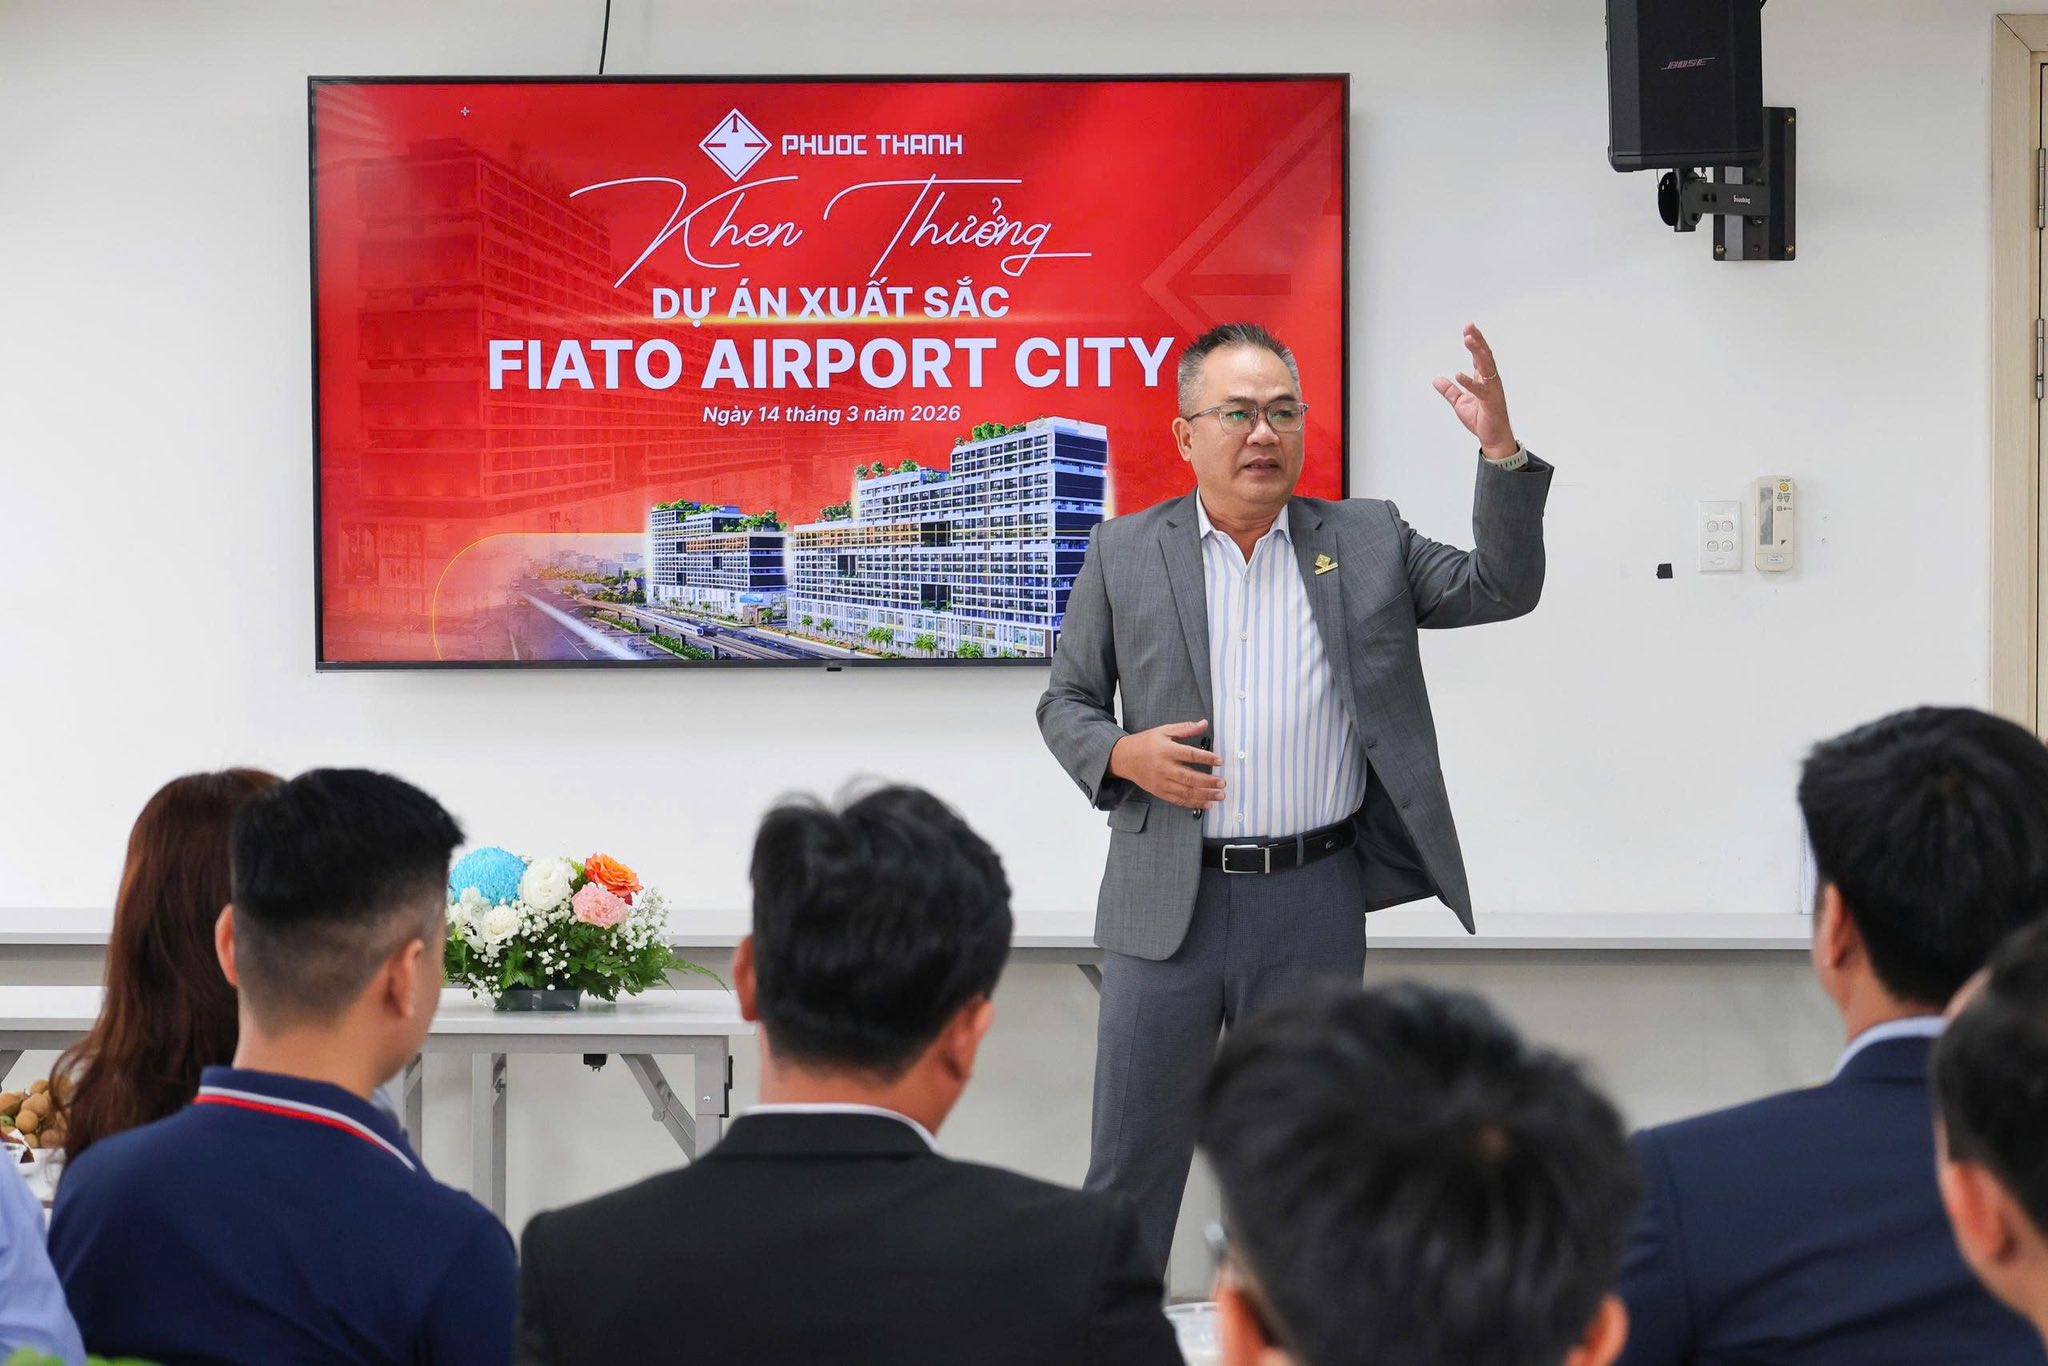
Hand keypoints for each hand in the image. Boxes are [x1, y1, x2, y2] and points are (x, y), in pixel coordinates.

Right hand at [1110, 720, 1224, 810]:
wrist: (1124, 758)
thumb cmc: (1145, 743)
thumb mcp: (1164, 730)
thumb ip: (1185, 728)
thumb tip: (1204, 724)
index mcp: (1166, 750)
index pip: (1189, 755)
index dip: (1206, 758)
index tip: (1219, 761)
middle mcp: (1164, 768)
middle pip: (1189, 777)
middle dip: (1208, 782)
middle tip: (1222, 783)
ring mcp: (1161, 782)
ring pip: (1186, 792)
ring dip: (1205, 795)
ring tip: (1219, 795)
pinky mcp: (1159, 792)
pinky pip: (1178, 800)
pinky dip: (1194, 804)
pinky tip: (1206, 804)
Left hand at [1431, 323, 1517, 459]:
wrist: (1493, 437)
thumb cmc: (1481, 419)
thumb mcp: (1460, 403)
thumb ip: (1450, 391)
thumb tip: (1436, 380)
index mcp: (1483, 379)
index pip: (1479, 356)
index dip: (1475, 342)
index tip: (1468, 328)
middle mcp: (1490, 381)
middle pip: (1485, 356)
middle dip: (1477, 341)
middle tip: (1469, 327)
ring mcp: (1492, 390)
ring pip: (1486, 366)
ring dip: (1477, 352)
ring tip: (1468, 340)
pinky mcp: (1490, 402)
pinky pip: (1480, 390)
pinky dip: (1469, 382)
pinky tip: (1458, 374)